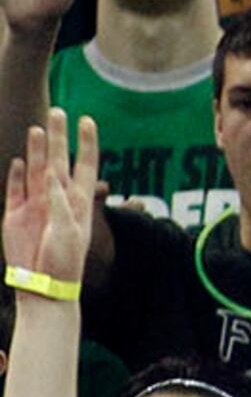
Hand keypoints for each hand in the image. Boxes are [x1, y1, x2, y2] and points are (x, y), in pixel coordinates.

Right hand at [3, 112, 100, 291]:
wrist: (42, 285)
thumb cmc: (64, 260)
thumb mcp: (67, 231)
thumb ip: (60, 202)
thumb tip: (52, 173)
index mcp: (78, 201)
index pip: (85, 164)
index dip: (87, 142)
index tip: (88, 120)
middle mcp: (58, 198)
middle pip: (58, 160)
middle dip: (58, 136)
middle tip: (57, 111)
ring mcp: (36, 204)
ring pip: (37, 169)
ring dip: (38, 149)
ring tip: (38, 128)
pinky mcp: (15, 214)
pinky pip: (15, 188)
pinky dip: (18, 174)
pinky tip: (20, 159)